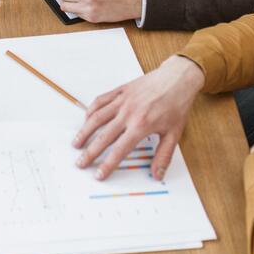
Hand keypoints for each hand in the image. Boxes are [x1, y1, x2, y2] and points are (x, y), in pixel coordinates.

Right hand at [72, 55, 204, 179]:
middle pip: (104, 136)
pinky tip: (86, 120)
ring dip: (84, 132)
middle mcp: (128, 113)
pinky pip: (100, 101)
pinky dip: (91, 111)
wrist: (177, 79)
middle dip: (90, 152)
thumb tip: (158, 174)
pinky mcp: (120, 91)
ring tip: (76, 144)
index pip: (120, 150)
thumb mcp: (174, 133)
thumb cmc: (176, 104)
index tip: (99, 174)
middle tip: (80, 163)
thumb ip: (164, 155)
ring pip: (97, 118)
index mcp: (142, 125)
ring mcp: (122, 101)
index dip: (108, 164)